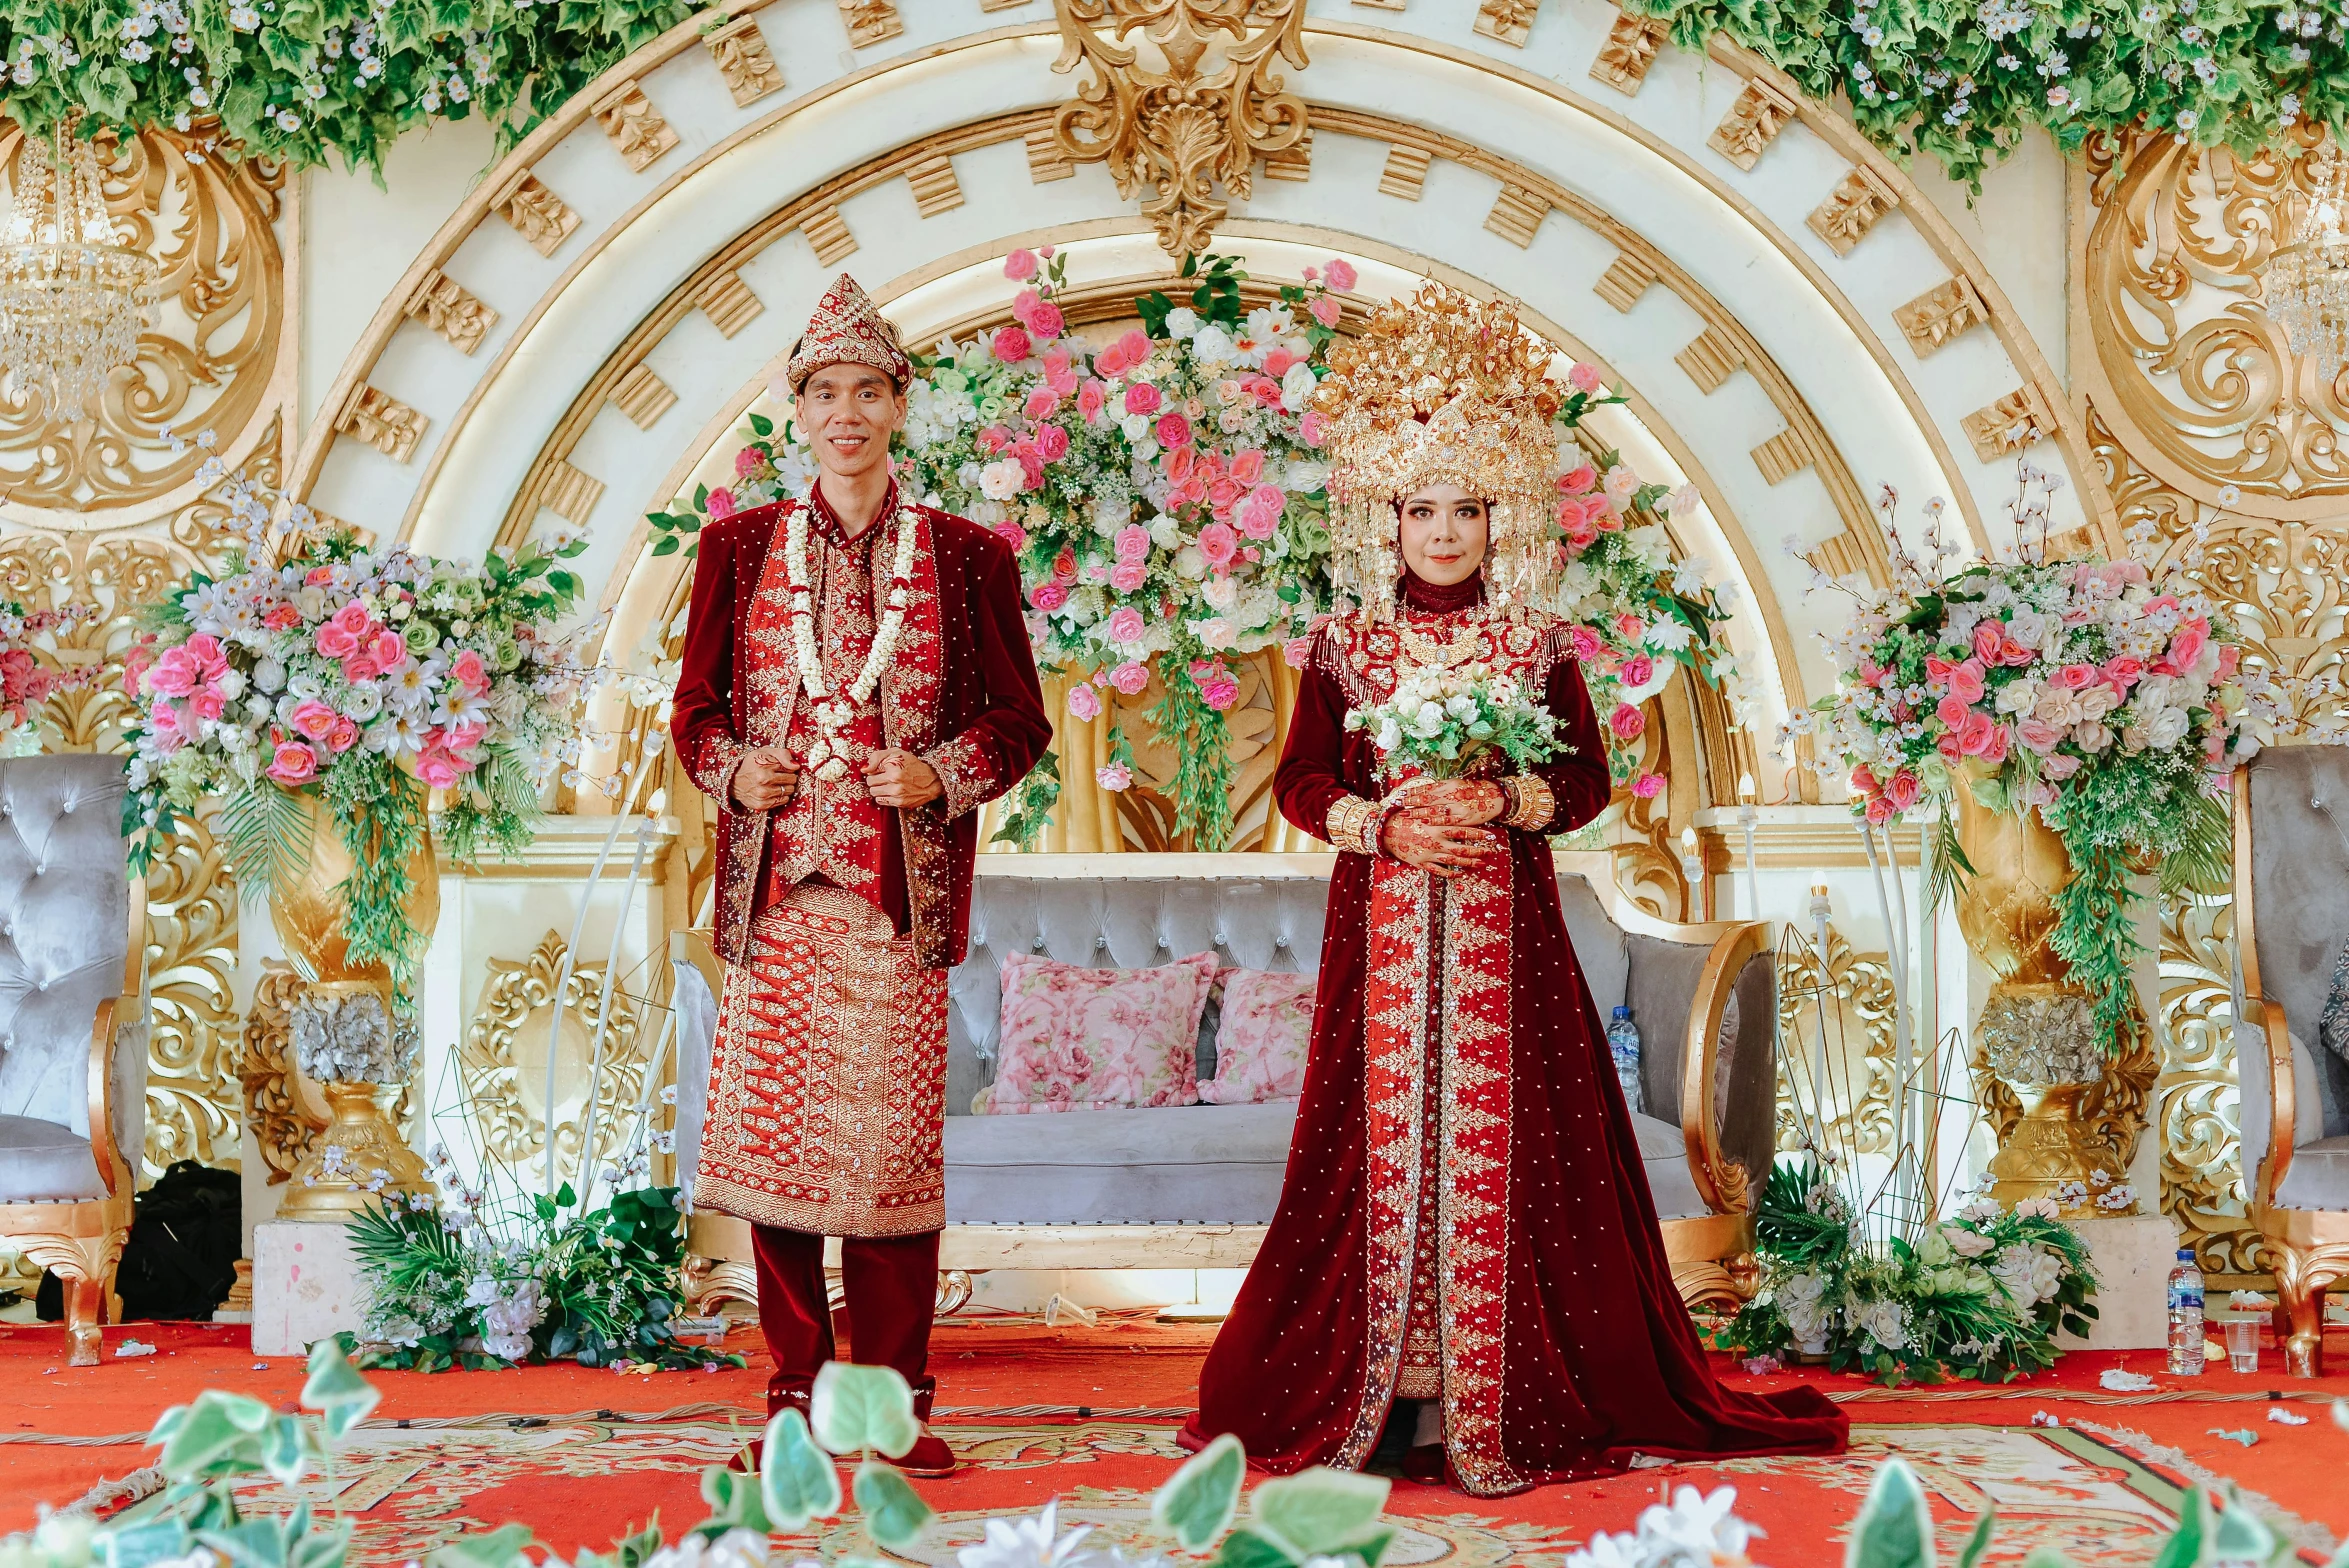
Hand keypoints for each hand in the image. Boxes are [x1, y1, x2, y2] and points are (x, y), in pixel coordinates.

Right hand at [730, 748, 798, 811]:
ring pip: (789, 791)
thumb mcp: (765, 752)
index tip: (781, 768)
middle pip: (792, 781)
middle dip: (789, 777)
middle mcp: (763, 781)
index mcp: (764, 767)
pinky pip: (783, 801)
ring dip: (786, 787)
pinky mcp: (762, 805)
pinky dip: (781, 796)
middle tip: (779, 776)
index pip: (790, 769)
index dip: (788, 768)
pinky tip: (773, 791)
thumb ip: (783, 754)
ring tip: (776, 783)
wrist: (734, 780)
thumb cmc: (752, 764)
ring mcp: (762, 795)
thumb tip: (796, 766)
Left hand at [863, 748, 942, 809]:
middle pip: (870, 784)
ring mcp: (897, 794)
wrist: (931, 779)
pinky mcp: (900, 803)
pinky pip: (881, 801)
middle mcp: (895, 782)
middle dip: (875, 780)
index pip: (870, 773)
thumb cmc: (912, 764)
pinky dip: (883, 796)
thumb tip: (864, 769)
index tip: (883, 769)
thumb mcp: (896, 753)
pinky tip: (891, 791)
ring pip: (874, 793)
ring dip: (878, 788)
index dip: (875, 770)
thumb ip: (877, 757)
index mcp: (893, 769)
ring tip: (888, 784)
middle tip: (884, 777)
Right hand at [1382, 815, 1503, 877]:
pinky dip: (1451, 873)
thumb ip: (1439, 811)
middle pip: (1463, 848)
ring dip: (1470, 862)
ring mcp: (1429, 853)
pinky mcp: (1422, 862)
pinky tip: (1461, 874)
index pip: (1463, 831)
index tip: (1492, 836)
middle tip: (1492, 851)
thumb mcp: (1423, 810)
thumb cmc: (1405, 817)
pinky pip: (1439, 870)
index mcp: (1437, 826)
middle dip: (1479, 850)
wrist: (1385, 831)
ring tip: (1482, 863)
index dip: (1479, 834)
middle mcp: (1435, 841)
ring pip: (1454, 861)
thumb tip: (1455, 807)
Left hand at [1397, 779, 1505, 826]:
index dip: (1413, 791)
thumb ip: (1442, 789)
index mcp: (1449, 784)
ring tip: (1405, 814)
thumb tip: (1424, 792)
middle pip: (1427, 798)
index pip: (1427, 788)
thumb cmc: (1474, 790)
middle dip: (1411, 802)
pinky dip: (1434, 821)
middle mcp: (1452, 793)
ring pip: (1434, 809)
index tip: (1401, 794)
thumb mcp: (1457, 785)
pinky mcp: (1464, 817)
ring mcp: (1458, 806)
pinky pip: (1447, 820)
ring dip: (1418, 812)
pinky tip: (1424, 822)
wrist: (1495, 797)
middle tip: (1397, 804)